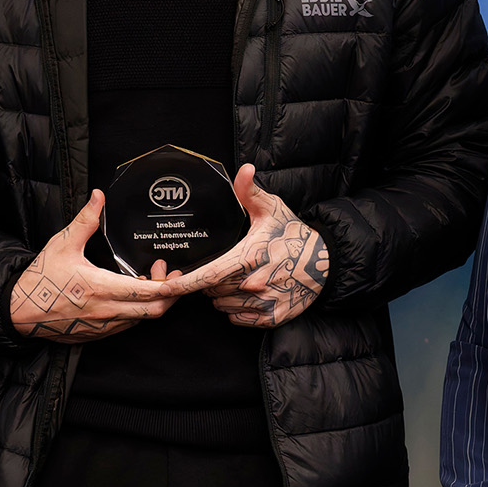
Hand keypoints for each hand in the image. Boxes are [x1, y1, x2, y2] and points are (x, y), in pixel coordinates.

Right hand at [10, 190, 182, 342]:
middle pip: (154, 311)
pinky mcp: (96, 334)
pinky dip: (135, 311)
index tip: (175, 272)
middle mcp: (106, 311)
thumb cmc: (41, 278)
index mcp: (102, 288)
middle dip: (170, 295)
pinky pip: (126, 325)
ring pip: (140, 319)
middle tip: (171, 276)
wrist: (20, 310)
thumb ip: (85, 220)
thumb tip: (98, 197)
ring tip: (150, 281)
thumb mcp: (63, 244)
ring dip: (151, 302)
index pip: (148, 293)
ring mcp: (102, 326)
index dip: (169, 285)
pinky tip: (131, 295)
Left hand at [164, 165, 328, 326]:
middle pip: (212, 290)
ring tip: (238, 278)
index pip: (209, 275)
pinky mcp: (271, 318)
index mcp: (250, 257)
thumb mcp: (272, 209)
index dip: (183, 284)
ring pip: (223, 305)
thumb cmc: (293, 235)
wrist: (325, 264)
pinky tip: (247, 293)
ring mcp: (263, 303)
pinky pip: (237, 318)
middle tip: (225, 265)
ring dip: (222, 295)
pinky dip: (236, 309)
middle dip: (210, 281)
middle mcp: (255, 283)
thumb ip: (250, 191)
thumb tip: (243, 168)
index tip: (163, 288)